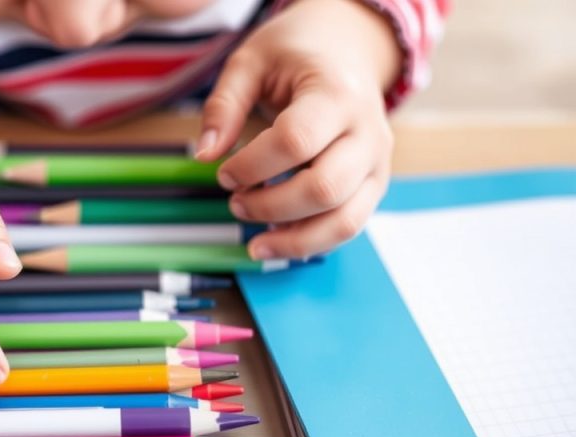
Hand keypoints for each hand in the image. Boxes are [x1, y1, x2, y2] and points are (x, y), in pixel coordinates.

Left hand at [197, 0, 401, 258]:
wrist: (349, 50)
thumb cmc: (296, 55)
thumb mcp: (251, 61)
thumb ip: (224, 106)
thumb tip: (204, 155)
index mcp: (337, 93)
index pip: (296, 141)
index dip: (252, 166)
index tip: (223, 174)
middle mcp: (367, 132)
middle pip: (324, 188)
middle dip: (270, 206)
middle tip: (235, 203)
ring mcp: (376, 162)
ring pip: (345, 220)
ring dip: (294, 240)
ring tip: (254, 243)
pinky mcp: (373, 184)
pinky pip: (349, 225)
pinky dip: (312, 242)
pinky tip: (277, 242)